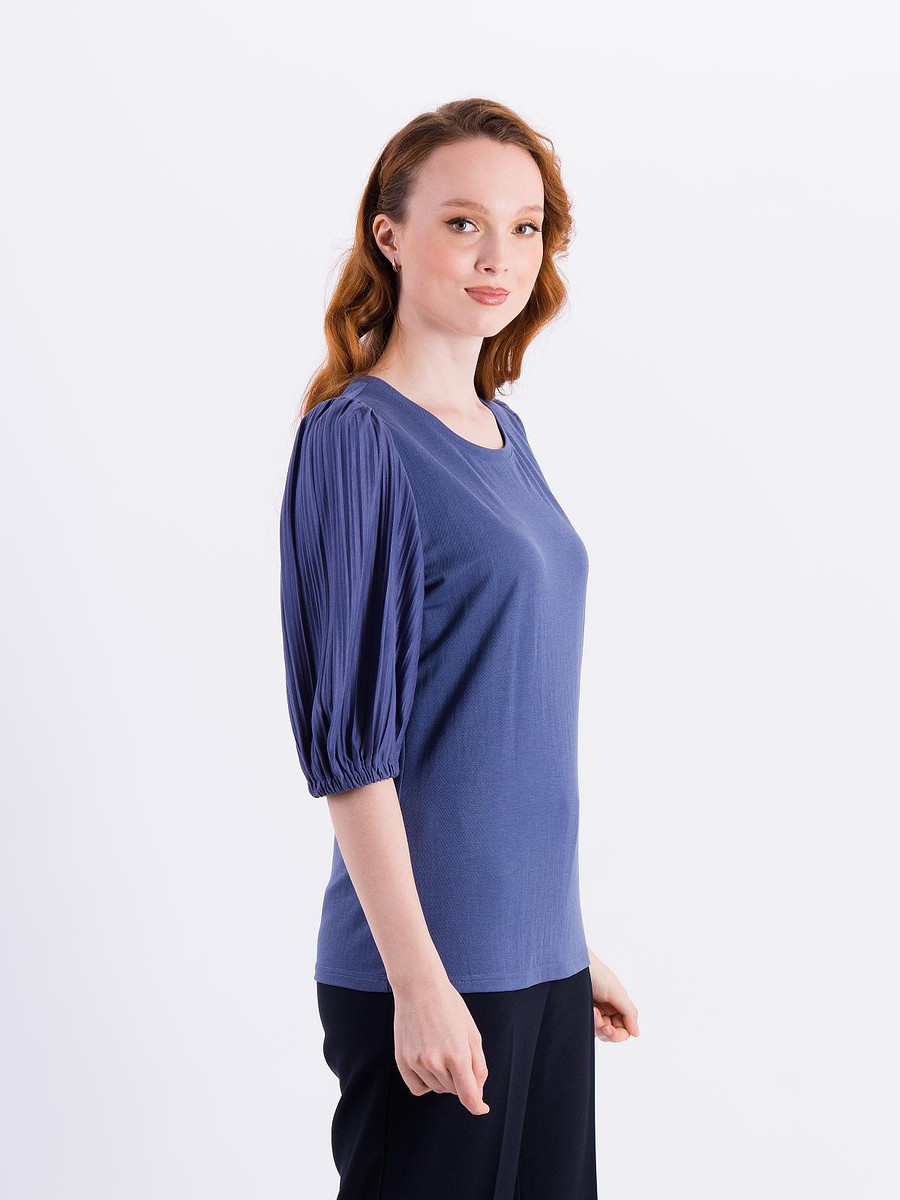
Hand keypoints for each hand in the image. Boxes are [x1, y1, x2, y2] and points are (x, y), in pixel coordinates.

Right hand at [391, 973, 490, 1115]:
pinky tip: (429, 1066)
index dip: (478, 1106)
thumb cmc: (450, 1007)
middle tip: (457, 1053)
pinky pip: (418, 1088)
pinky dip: (426, 1083)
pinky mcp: (402, 1060)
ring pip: (437, 1088)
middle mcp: (436, 1063)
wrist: (419, 987)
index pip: (469, 1097)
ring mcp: (417, 1062)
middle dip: (461, 1079)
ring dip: (444, 1078)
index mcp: (458, 1056)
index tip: (482, 1108)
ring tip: (441, 1050)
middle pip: (454, 1090)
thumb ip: (478, 1065)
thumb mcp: (472, 1033)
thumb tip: (477, 1092)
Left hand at [587, 946, 639, 1041]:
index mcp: (619, 1005)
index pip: (624, 1030)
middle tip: (597, 1018)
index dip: (618, 1034)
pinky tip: (586, 1009)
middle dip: (605, 1029)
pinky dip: (587, 1021)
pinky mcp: (582, 1012)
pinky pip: (588, 1027)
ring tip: (591, 1009)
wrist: (572, 963)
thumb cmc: (596, 973)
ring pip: (599, 1032)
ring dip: (595, 1023)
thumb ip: (629, 1012)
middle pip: (612, 1034)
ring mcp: (595, 1011)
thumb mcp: (616, 991)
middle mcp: (608, 1009)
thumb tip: (637, 1034)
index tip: (608, 1029)